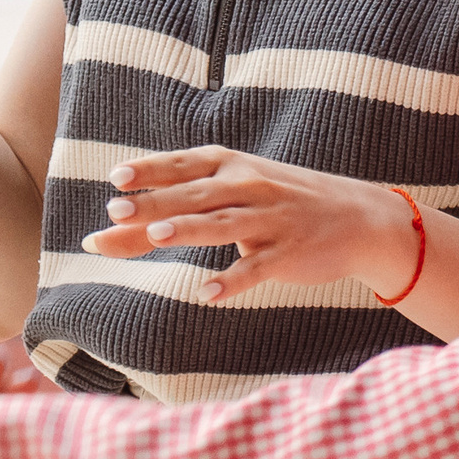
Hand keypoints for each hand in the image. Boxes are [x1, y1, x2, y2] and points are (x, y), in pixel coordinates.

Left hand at [80, 146, 418, 303]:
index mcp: (230, 166)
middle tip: (117, 209)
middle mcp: (249, 186)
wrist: (359, 217)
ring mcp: (271, 219)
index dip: (149, 170)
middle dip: (156, 202)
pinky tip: (208, 293)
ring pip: (224, 224)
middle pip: (195, 195)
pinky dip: (233, 281)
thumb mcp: (230, 196)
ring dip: (190, 229)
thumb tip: (99, 234)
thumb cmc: (278, 203)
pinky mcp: (288, 253)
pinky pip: (257, 268)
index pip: (182, 165)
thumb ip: (165, 215)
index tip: (116, 177)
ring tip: (157, 236)